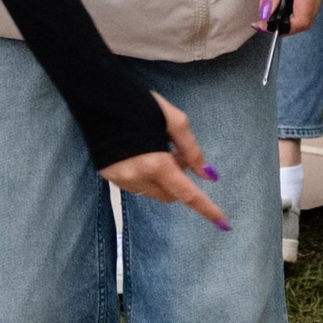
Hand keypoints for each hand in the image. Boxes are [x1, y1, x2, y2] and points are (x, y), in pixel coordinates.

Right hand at [103, 93, 229, 228]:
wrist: (98, 98)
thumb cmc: (140, 104)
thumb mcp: (174, 120)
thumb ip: (192, 150)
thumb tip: (206, 175)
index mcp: (155, 163)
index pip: (186, 194)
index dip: (207, 209)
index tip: (224, 224)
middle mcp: (137, 177)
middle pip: (171, 195)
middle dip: (180, 180)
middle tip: (177, 152)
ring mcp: (120, 179)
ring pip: (154, 192)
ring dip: (163, 179)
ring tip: (156, 148)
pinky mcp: (109, 177)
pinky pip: (138, 185)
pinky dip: (147, 176)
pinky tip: (142, 152)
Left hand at [254, 0, 322, 39]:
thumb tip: (266, 14)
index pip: (302, 20)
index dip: (283, 28)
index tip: (262, 25)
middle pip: (307, 16)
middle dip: (285, 22)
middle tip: (262, 16)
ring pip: (309, 7)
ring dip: (290, 11)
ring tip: (269, 2)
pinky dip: (295, 0)